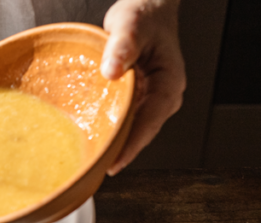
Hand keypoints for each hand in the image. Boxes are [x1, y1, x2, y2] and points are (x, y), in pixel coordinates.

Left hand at [101, 0, 185, 174]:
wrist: (148, 8)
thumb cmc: (144, 15)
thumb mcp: (131, 24)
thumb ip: (123, 45)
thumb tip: (112, 70)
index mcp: (169, 84)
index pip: (150, 122)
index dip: (132, 145)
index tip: (114, 163)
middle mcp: (163, 97)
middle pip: (141, 132)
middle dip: (120, 151)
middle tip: (94, 169)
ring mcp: (151, 100)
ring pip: (133, 130)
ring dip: (114, 144)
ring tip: (91, 161)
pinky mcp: (139, 100)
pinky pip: (125, 120)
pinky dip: (111, 130)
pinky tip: (93, 138)